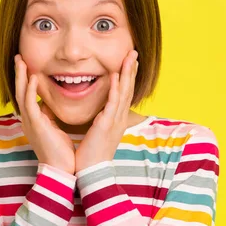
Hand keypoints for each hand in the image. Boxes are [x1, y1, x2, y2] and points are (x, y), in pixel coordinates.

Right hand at [14, 54, 75, 174]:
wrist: (61, 170)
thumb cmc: (61, 152)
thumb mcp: (54, 128)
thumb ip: (50, 116)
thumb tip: (49, 105)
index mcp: (33, 120)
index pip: (26, 95)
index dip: (25, 79)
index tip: (27, 64)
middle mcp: (28, 119)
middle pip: (20, 91)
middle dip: (19, 73)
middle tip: (18, 56)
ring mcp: (30, 122)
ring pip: (22, 94)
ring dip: (21, 76)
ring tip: (21, 60)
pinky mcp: (35, 125)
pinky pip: (30, 104)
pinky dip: (31, 89)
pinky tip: (33, 77)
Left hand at [75, 50, 138, 172]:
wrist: (91, 173)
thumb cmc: (91, 155)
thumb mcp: (98, 133)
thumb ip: (100, 121)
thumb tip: (97, 113)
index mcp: (117, 119)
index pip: (125, 93)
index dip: (128, 76)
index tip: (129, 61)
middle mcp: (119, 118)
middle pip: (129, 89)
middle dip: (131, 69)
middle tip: (134, 52)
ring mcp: (115, 121)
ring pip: (124, 92)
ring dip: (127, 73)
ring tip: (130, 57)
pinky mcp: (106, 125)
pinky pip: (113, 104)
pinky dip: (115, 88)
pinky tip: (116, 75)